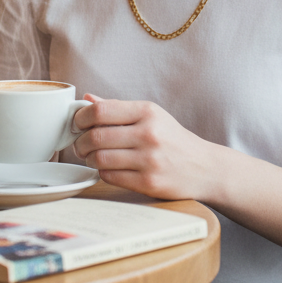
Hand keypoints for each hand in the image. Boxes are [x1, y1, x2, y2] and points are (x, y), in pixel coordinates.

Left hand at [71, 94, 217, 200]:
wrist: (203, 167)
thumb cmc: (172, 139)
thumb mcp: (151, 115)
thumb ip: (118, 108)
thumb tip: (87, 99)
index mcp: (147, 111)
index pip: (101, 110)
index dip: (81, 117)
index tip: (78, 123)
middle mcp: (149, 134)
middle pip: (96, 136)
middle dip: (81, 142)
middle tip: (80, 144)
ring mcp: (149, 160)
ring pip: (100, 158)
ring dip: (89, 159)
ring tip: (92, 157)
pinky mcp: (148, 183)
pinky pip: (110, 177)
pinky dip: (102, 172)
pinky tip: (107, 168)